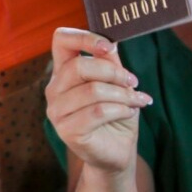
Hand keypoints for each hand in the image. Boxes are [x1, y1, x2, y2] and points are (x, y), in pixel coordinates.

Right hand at [44, 27, 151, 175]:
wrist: (117, 153)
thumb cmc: (116, 116)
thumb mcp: (117, 84)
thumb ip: (110, 62)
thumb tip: (111, 40)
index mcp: (63, 72)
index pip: (61, 40)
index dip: (84, 37)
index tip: (109, 48)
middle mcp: (54, 90)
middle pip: (79, 66)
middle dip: (113, 73)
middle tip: (133, 82)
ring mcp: (56, 112)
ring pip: (92, 90)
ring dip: (122, 94)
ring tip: (137, 101)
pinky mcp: (66, 131)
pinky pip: (97, 112)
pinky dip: (120, 110)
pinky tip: (130, 113)